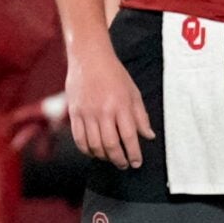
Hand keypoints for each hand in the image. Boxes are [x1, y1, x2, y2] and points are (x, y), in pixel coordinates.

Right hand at [67, 48, 153, 168]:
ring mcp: (86, 113)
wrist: (89, 58)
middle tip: (124, 165)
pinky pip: (79, 139)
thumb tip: (149, 136)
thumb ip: (141, 116)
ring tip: (111, 158)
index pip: (129, 137)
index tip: (137, 162)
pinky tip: (94, 152)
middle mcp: (103, 111)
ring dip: (103, 157)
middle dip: (119, 160)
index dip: (134, 154)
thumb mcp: (133, 92)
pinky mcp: (74, 113)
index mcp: (121, 105)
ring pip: (94, 145)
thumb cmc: (114, 74)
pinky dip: (87, 150)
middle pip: (110, 145)